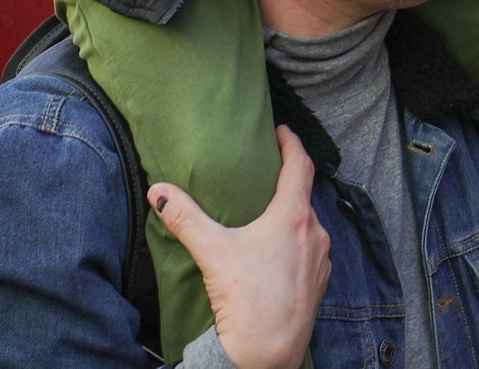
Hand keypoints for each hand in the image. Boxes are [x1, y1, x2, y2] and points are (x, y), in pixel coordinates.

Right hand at [152, 126, 329, 368]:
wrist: (266, 355)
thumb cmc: (246, 300)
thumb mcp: (212, 252)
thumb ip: (185, 217)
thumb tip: (158, 191)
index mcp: (293, 216)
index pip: (300, 165)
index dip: (292, 143)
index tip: (283, 131)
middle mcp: (315, 233)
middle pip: (305, 195)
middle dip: (288, 181)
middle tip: (269, 172)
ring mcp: (320, 260)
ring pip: (309, 225)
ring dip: (292, 215)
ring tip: (269, 214)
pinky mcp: (319, 284)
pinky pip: (310, 251)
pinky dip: (296, 242)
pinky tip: (276, 254)